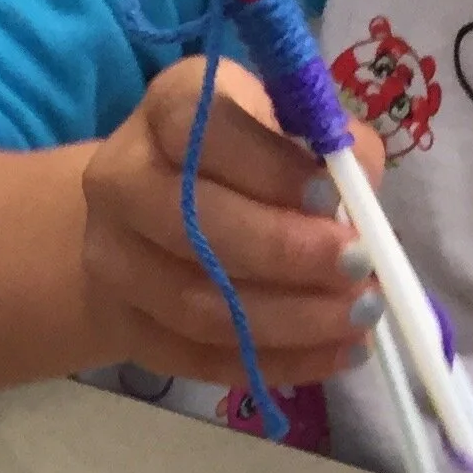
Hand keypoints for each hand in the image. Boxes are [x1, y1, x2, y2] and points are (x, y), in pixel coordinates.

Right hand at [82, 57, 384, 390]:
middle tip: (358, 270)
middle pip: (192, 226)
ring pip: (196, 305)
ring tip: (357, 321)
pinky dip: (271, 362)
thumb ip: (330, 148)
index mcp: (168, 109)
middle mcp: (121, 179)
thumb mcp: (287, 124)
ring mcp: (112, 260)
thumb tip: (361, 200)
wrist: (150, 224)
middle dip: (284, 253)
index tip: (333, 197)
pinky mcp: (123, 327)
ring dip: (287, 321)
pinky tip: (331, 357)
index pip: (206, 134)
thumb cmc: (241, 161)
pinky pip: (197, 358)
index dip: (269, 170)